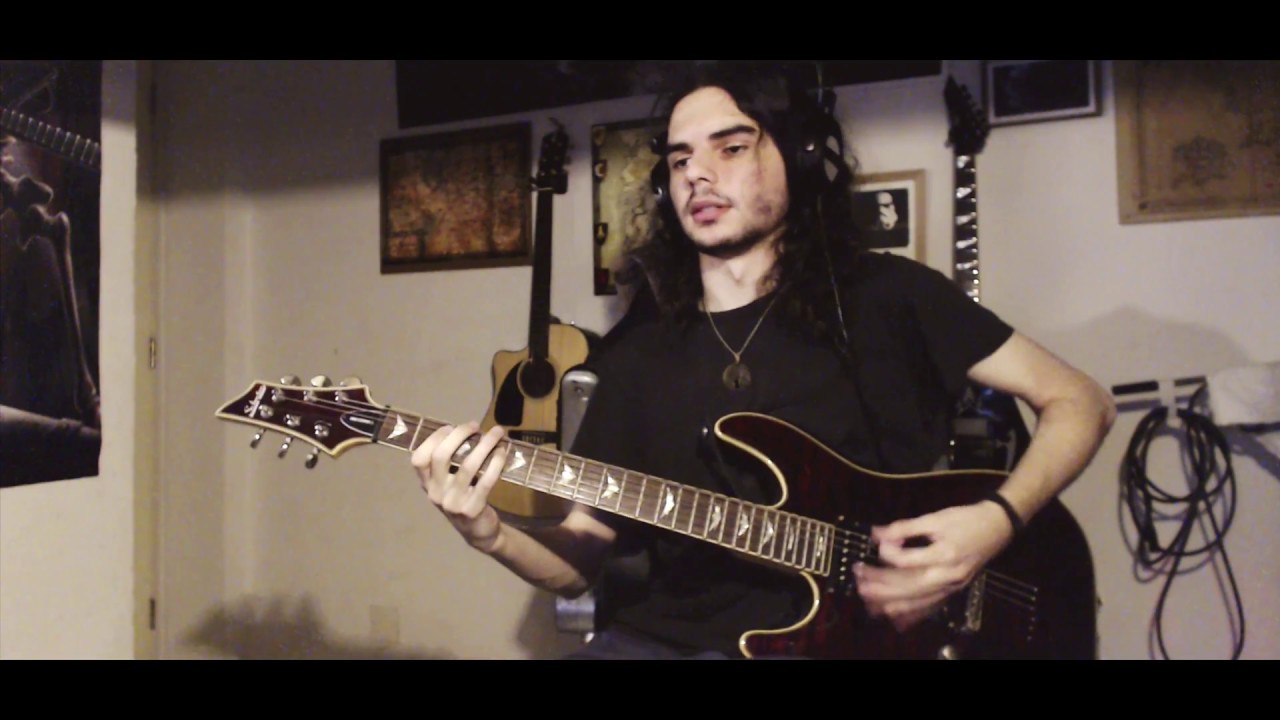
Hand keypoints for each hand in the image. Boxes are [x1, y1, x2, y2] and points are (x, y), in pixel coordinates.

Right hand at [411, 421, 509, 552]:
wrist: (478, 533)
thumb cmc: (463, 500)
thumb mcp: (448, 485)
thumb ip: (449, 463)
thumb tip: (465, 430)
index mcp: (427, 485)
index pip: (419, 459)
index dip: (433, 439)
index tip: (450, 427)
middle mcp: (436, 493)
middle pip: (441, 456)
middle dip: (460, 435)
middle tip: (476, 426)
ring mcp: (453, 502)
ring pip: (468, 465)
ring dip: (485, 445)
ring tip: (497, 433)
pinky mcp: (472, 509)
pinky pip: (486, 480)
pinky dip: (496, 463)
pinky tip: (502, 452)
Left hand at [855, 501, 1014, 631]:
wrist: (998, 527)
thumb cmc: (966, 519)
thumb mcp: (936, 517)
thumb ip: (905, 527)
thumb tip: (877, 534)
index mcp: (944, 555)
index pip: (907, 561)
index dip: (888, 553)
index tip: (877, 543)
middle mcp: (948, 576)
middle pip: (908, 586)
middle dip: (880, 585)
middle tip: (858, 579)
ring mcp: (952, 587)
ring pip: (917, 600)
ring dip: (890, 601)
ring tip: (867, 598)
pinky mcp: (953, 591)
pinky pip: (929, 606)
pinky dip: (910, 612)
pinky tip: (892, 614)